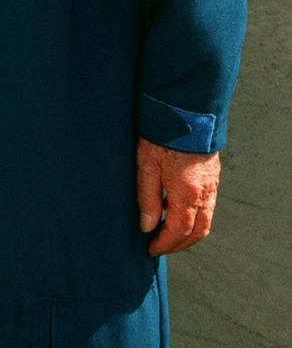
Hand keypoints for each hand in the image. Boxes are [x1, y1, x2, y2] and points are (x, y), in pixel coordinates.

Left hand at [136, 136, 220, 254]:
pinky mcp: (213, 176)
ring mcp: (212, 185)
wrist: (185, 110)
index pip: (178, 231)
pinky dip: (196, 218)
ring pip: (206, 221)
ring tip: (169, 234)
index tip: (151, 249)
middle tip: (161, 247)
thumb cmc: (162, 135)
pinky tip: (178, 212)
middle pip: (197, 232)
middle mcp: (205, 193)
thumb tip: (147, 226)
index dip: (165, 244)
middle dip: (179, 244)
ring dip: (189, 233)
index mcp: (187, 193)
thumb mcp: (146, 165)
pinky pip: (208, 207)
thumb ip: (147, 198)